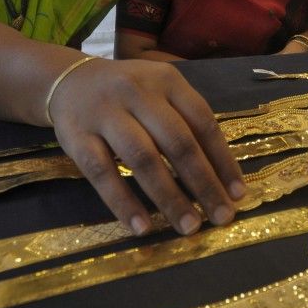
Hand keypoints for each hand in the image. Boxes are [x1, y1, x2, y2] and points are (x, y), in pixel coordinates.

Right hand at [48, 58, 245, 235]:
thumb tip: (222, 176)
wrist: (68, 81)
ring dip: (169, 197)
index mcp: (166, 80)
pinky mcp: (77, 137)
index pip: (203, 122)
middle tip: (221, 217)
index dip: (223, 160)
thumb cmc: (128, 95)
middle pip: (177, 142)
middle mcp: (137, 92)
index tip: (238, 194)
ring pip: (143, 158)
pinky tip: (142, 227)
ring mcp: (105, 113)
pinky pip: (102, 173)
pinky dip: (124, 202)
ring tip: (189, 226)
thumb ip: (187, 123)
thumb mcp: (160, 93)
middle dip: (203, 184)